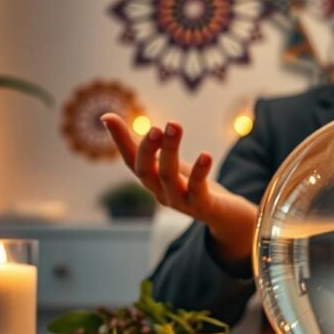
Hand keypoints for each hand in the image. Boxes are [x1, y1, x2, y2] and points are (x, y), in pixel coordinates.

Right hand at [100, 113, 256, 264]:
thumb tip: (112, 118)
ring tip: (174, 125)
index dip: (119, 140)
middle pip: (145, 172)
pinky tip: (206, 155)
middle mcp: (161, 193)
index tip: (107, 117)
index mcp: (152, 181)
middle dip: (147, 148)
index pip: (130, 160)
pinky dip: (200, 172)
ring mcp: (181, 202)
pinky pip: (198, 190)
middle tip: (154, 126)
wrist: (227, 215)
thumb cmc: (193, 185)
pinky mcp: (203, 207)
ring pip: (168, 177)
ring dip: (170, 150)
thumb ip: (148, 144)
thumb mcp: (169, 162)